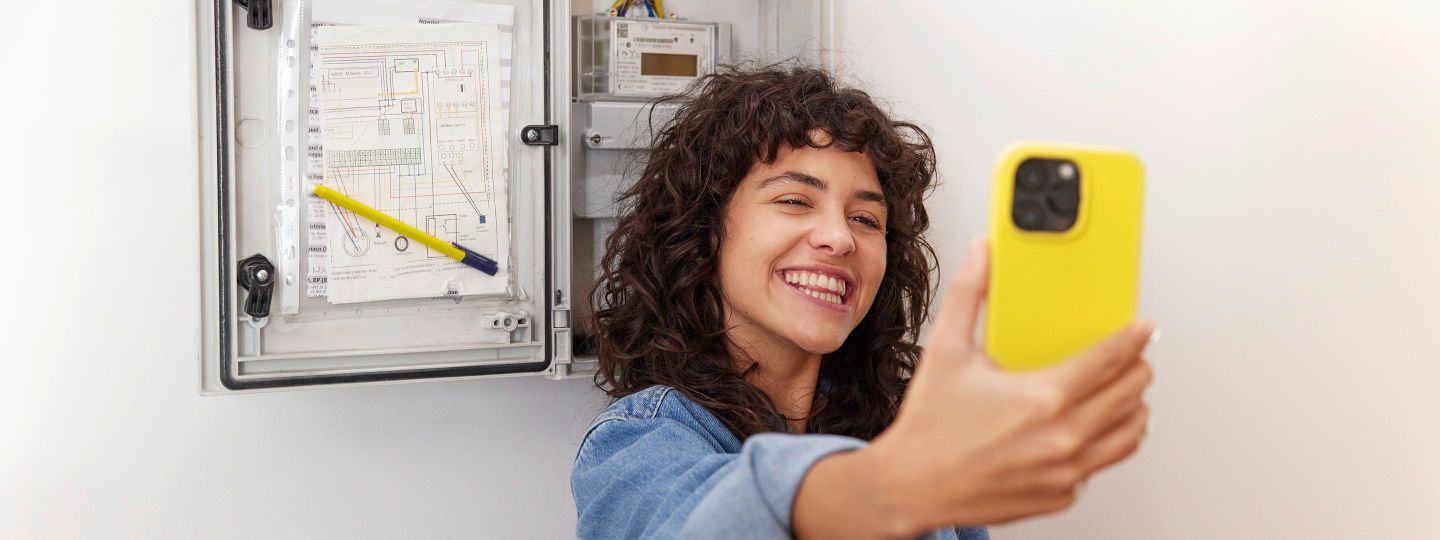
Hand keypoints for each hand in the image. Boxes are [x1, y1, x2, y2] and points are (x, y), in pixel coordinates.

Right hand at [868, 237, 1155, 530]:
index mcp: (1041, 397)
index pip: (1109, 360)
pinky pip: (1098, 465)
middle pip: (1130, 395)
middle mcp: (1061, 437)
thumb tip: (981, 255)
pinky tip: (1089, 430)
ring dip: (1134, 410)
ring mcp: (1065, 472)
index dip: (1133, 338)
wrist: (912, 485)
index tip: (1143, 328)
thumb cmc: (929, 427)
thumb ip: (969, 295)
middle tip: (1134, 358)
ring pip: (1128, 436)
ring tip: (1126, 395)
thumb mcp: (946, 351)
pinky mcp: (1060, 495)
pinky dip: (1101, 445)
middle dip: (1138, 370)